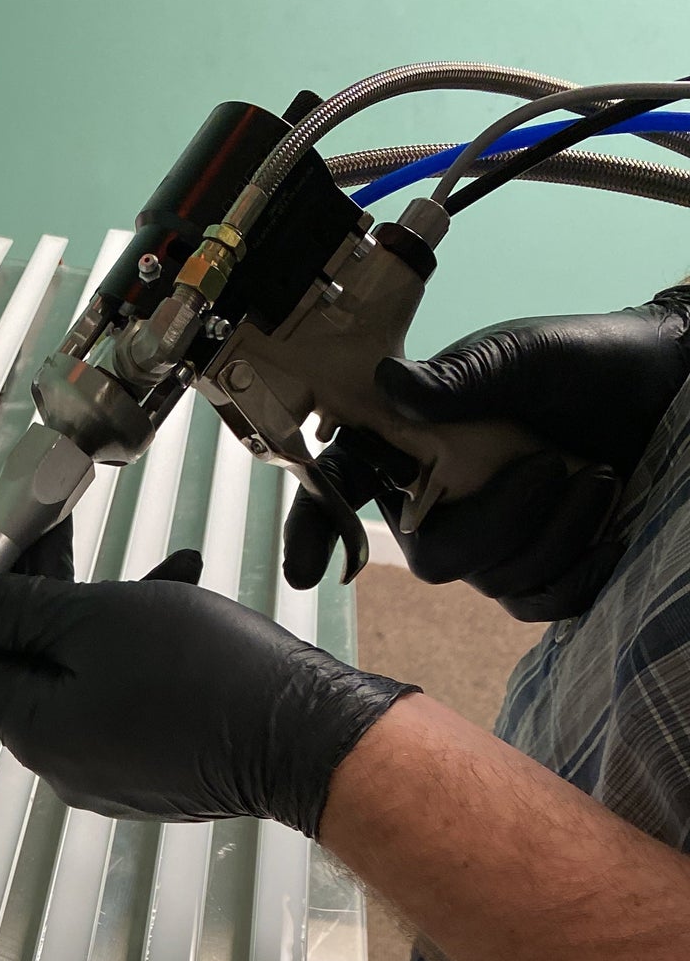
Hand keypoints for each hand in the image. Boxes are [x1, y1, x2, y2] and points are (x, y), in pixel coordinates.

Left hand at [0, 550, 415, 837]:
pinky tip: (185, 604)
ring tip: (161, 571)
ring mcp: (110, 770)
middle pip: (28, 667)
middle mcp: (62, 763)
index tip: (9, 553)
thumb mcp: (97, 618)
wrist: (305, 736)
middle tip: (70, 537)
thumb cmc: (208, 677)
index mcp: (33, 731)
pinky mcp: (154, 767)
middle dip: (51, 596)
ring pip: (85, 675)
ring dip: (109, 612)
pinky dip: (145, 648)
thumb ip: (17, 609)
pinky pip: (128, 698)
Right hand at [284, 288, 689, 621]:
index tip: (306, 570)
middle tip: (551, 466)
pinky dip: (574, 572)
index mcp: (413, 443)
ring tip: (597, 477)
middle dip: (499, 522)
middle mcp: (439, 500)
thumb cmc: (586, 363)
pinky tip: (605, 530)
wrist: (659, 386)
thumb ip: (459, 379)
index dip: (315, 529)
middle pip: (433, 558)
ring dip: (555, 534)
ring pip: (492, 581)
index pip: (345, 488)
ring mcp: (486, 541)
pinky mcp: (533, 569)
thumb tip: (392, 384)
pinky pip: (534, 603)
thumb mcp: (522, 358)